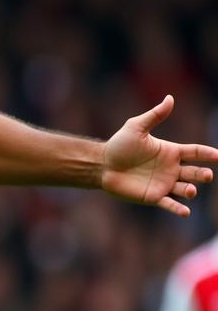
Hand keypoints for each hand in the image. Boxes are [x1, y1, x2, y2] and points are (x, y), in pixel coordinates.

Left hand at [102, 95, 217, 215]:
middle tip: (206, 175)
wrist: (103, 165)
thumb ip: (154, 116)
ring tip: (190, 190)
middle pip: (195, 172)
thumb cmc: (119, 145)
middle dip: (202, 174)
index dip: (208, 154)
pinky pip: (169, 204)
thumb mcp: (136, 127)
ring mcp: (164, 184)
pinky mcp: (153, 197)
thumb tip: (170, 98)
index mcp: (171, 152)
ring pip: (185, 189)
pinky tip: (185, 211)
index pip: (196, 152)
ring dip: (191, 191)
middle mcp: (171, 169)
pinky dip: (178, 209)